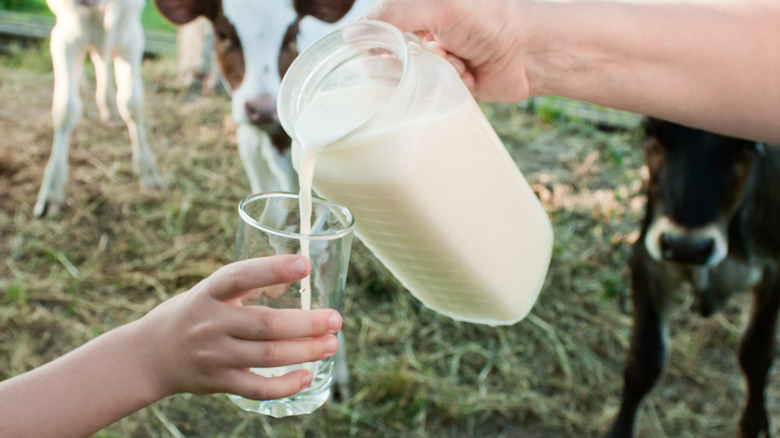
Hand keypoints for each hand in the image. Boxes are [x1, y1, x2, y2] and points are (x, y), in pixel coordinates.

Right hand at [134, 255, 342, 400]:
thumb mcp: (211, 291)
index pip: (241, 276)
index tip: (304, 264)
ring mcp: (214, 355)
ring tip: (331, 344)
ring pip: (267, 356)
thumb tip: (298, 274)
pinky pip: (256, 388)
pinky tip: (306, 376)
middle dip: (307, 323)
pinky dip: (284, 385)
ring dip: (305, 351)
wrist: (150, 355)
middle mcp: (211, 323)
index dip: (273, 269)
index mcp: (209, 292)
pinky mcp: (218, 382)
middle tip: (336, 319)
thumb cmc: (194, 314)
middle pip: (266, 324)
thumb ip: (250, 284)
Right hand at [362, 0, 530, 101]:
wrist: (529, 52)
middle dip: (416, 58)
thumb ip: (392, 15)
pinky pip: (433, 93)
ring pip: (414, 77)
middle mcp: (425, 32)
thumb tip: (350, 35)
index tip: (386, 51)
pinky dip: (450, 86)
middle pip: (394, 56)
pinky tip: (470, 76)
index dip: (380, 41)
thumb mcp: (436, 8)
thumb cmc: (488, 20)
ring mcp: (438, 59)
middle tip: (439, 52)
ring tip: (460, 63)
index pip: (379, 27)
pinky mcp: (451, 83)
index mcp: (419, 9)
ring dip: (436, 72)